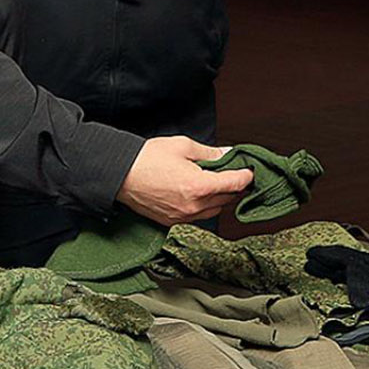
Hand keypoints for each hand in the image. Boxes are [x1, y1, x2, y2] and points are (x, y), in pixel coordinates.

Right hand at [118, 136, 253, 226]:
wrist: (119, 175)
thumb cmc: (147, 158)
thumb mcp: (183, 146)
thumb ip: (210, 152)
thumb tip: (228, 154)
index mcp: (199, 186)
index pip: (235, 184)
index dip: (246, 175)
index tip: (249, 170)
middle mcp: (194, 206)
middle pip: (228, 199)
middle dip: (235, 186)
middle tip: (235, 173)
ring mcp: (183, 217)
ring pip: (216, 211)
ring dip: (222, 198)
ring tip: (219, 183)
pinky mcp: (173, 222)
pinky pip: (199, 216)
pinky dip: (206, 206)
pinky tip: (202, 194)